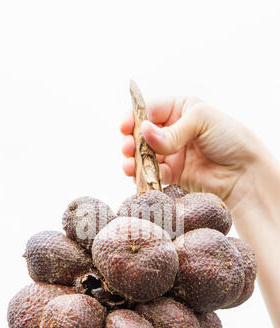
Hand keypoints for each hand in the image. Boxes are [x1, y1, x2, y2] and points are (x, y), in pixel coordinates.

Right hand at [120, 97, 269, 208]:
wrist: (244, 174)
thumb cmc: (230, 139)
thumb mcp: (201, 121)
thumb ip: (171, 130)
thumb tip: (144, 133)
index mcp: (181, 109)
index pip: (151, 110)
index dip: (135, 118)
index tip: (125, 127)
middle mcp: (174, 130)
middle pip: (143, 133)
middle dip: (131, 141)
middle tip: (127, 148)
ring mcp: (172, 153)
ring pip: (144, 155)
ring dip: (134, 160)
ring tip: (129, 166)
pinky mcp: (173, 174)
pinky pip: (152, 174)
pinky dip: (143, 176)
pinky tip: (139, 176)